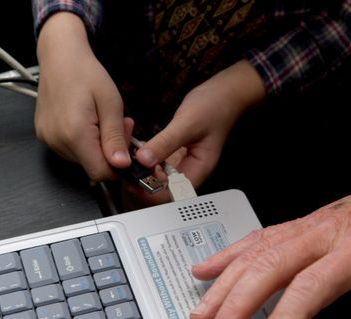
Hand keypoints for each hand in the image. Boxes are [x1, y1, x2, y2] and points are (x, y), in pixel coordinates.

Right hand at [35, 12, 132, 180]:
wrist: (60, 57)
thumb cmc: (86, 73)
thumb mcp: (111, 103)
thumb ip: (115, 137)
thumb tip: (122, 165)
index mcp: (75, 133)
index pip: (100, 173)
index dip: (119, 168)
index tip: (130, 153)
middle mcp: (57, 141)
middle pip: (92, 166)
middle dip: (111, 153)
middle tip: (121, 126)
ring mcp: (48, 140)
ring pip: (83, 160)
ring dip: (99, 147)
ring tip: (103, 121)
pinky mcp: (45, 136)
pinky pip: (71, 151)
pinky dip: (85, 142)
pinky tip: (89, 122)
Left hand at [133, 60, 265, 203]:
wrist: (225, 92)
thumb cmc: (215, 107)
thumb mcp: (188, 123)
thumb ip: (166, 142)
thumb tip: (144, 159)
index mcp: (198, 170)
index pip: (172, 194)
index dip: (150, 193)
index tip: (133, 182)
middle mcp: (189, 170)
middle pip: (162, 188)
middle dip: (141, 181)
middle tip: (125, 167)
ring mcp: (181, 162)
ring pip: (157, 175)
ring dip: (140, 168)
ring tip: (126, 156)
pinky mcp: (175, 153)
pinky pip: (156, 161)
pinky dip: (144, 156)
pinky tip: (134, 146)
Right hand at [190, 168, 350, 318]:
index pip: (310, 287)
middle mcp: (325, 232)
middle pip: (269, 266)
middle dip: (235, 303)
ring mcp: (309, 224)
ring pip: (256, 251)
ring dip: (224, 282)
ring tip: (202, 310)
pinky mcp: (301, 223)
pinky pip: (257, 236)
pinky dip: (229, 254)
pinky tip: (209, 268)